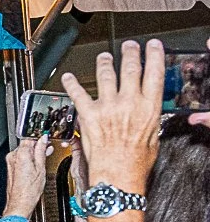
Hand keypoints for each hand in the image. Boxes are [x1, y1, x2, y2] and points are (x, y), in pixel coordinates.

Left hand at [1, 136, 48, 218]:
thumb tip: (43, 140)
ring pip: (24, 151)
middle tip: (48, 146)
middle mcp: (13, 156)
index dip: (39, 136)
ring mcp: (11, 162)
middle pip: (26, 144)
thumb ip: (41, 151)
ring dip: (34, 152)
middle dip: (37, 144)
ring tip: (45, 155)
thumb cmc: (29, 190)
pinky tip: (37, 163)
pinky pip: (21, 158)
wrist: (20, 202)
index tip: (46, 136)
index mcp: (20, 154)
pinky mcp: (11, 167)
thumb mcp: (41, 168)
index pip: (29, 137)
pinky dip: (29, 158)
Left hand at [61, 39, 163, 194]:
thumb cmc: (135, 161)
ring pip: (105, 75)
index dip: (154, 56)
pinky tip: (68, 77)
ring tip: (104, 57)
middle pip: (130, 69)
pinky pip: (78, 93)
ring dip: (104, 63)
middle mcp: (128, 103)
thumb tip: (147, 110)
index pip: (154, 74)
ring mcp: (107, 107)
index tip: (153, 46)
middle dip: (130, 54)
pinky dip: (71, 83)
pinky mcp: (88, 114)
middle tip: (129, 46)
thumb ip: (149, 119)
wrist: (117, 174)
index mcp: (148, 108)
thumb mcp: (153, 136)